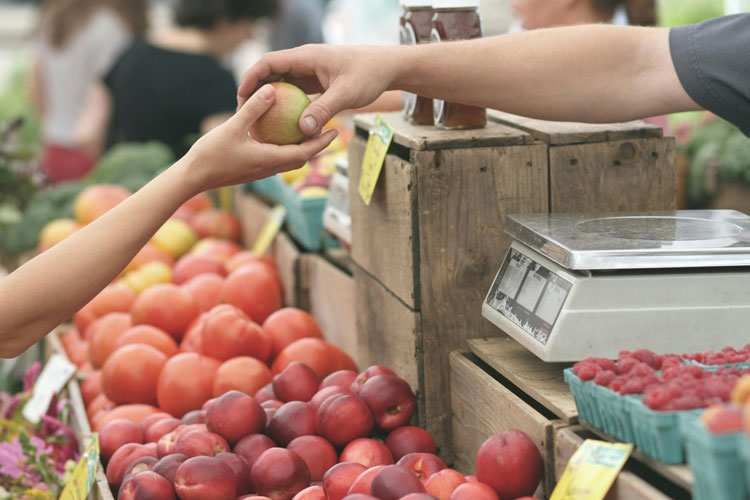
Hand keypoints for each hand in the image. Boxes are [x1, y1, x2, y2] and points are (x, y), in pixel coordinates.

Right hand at [181, 83, 337, 193]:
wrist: (192, 178)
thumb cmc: (211, 154)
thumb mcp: (233, 127)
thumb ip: (253, 109)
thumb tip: (271, 90)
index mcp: (269, 160)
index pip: (304, 153)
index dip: (321, 143)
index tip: (335, 131)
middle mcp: (268, 168)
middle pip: (300, 158)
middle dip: (316, 145)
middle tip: (328, 129)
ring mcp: (259, 171)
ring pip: (288, 159)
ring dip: (301, 148)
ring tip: (307, 130)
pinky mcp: (251, 170)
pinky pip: (274, 158)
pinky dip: (283, 148)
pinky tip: (278, 134)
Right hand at [237, 45, 398, 135]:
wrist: (387, 68)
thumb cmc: (369, 75)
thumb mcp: (347, 94)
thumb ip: (324, 110)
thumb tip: (303, 130)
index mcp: (306, 57)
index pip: (269, 62)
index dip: (251, 78)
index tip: (241, 97)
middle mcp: (304, 62)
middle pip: (270, 74)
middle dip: (255, 92)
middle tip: (244, 114)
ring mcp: (310, 72)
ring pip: (282, 84)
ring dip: (270, 101)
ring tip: (258, 122)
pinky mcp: (316, 83)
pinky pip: (295, 94)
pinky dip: (286, 107)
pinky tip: (282, 126)